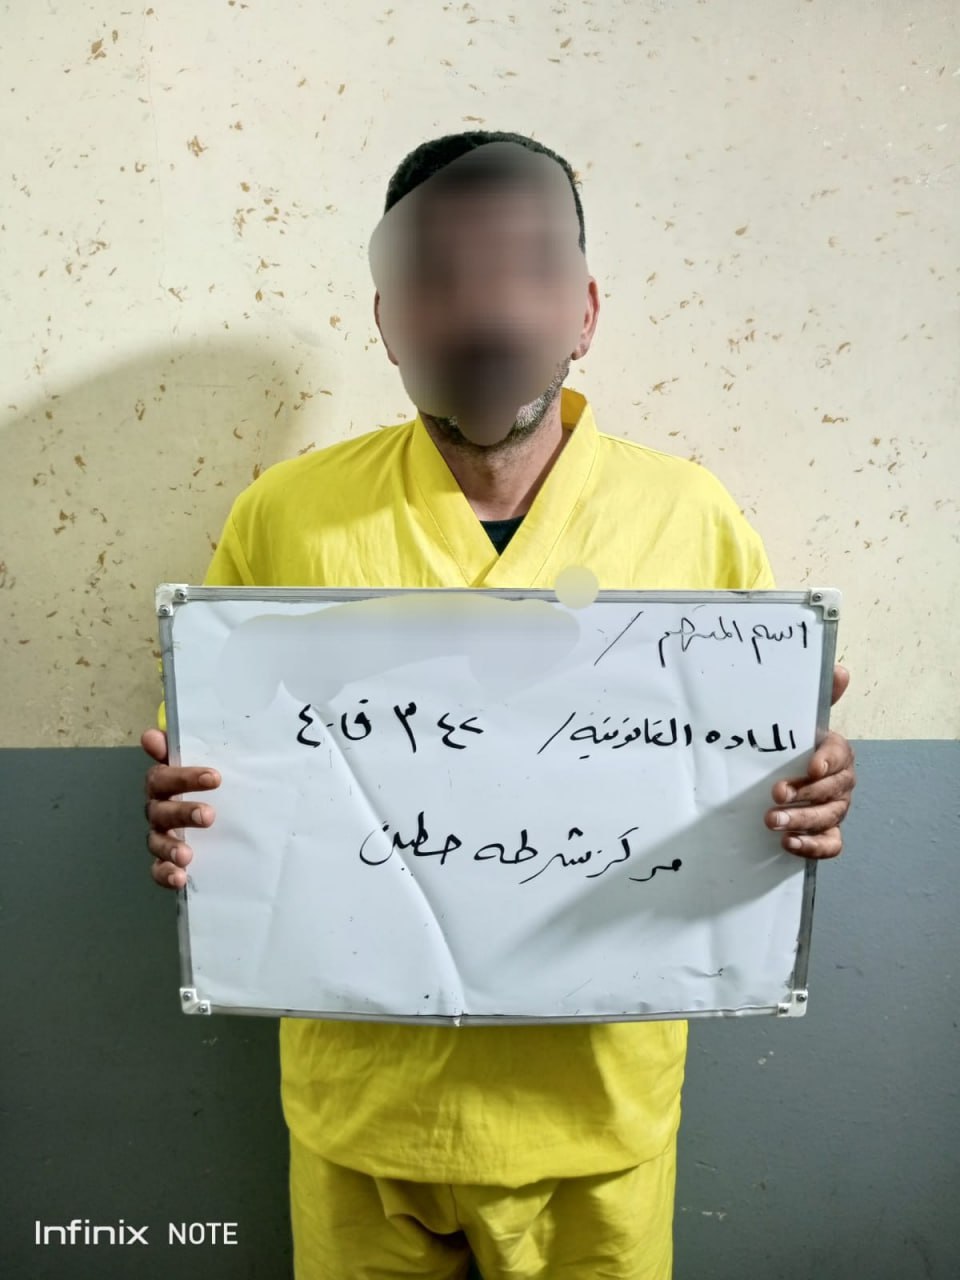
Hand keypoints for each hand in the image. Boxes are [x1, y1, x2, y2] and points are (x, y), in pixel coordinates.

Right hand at [141, 728, 220, 889]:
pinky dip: (166, 874)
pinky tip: (180, 877)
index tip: (214, 778)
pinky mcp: (165, 862)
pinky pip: (158, 870)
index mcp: (163, 786)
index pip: (164, 777)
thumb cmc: (202, 786)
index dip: (185, 777)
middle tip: (209, 815)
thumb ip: (177, 750)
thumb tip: (151, 736)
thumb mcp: (198, 767)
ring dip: (170, 848)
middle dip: (184, 813)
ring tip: (187, 855)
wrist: (216, 820)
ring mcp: (159, 837)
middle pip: (162, 811)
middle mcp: (158, 811)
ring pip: (157, 842)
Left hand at [765, 663, 855, 859]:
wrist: (772, 778)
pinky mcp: (826, 833)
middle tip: (776, 794)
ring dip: (802, 820)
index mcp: (834, 753)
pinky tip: (790, 843)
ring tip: (772, 821)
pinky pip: (831, 845)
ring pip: (829, 817)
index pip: (840, 755)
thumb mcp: (795, 722)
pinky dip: (814, 847)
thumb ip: (818, 696)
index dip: (829, 761)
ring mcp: (835, 809)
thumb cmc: (788, 749)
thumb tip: (841, 670)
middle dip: (806, 794)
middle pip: (833, 790)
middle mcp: (840, 782)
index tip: (811, 766)